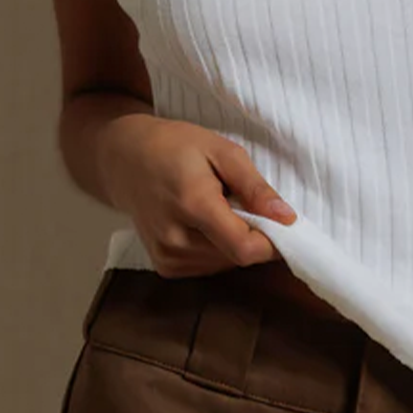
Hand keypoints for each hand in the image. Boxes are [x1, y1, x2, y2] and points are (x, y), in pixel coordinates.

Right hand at [102, 116, 297, 277]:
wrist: (125, 158)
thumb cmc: (176, 146)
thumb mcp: (222, 150)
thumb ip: (255, 187)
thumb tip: (287, 218)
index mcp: (193, 204)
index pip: (244, 248)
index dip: (272, 243)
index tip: (283, 224)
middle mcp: (176, 238)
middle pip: (237, 257)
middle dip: (254, 236)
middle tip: (245, 203)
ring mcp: (166, 256)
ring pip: (225, 264)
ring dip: (235, 242)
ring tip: (220, 208)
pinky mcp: (163, 265)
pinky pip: (207, 267)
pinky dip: (217, 248)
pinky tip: (205, 223)